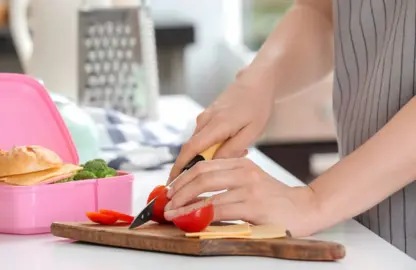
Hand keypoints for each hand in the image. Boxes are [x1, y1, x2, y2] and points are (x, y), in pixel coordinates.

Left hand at [163, 158, 318, 236]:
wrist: (305, 208)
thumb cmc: (274, 199)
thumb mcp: (250, 182)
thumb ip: (227, 183)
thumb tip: (196, 194)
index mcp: (241, 163)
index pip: (203, 166)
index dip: (183, 178)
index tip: (170, 190)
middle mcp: (243, 171)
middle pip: (201, 175)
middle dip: (179, 190)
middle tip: (166, 202)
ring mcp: (248, 187)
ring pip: (207, 193)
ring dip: (185, 204)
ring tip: (172, 213)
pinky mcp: (253, 205)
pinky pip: (220, 209)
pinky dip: (201, 214)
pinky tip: (192, 220)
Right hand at [167, 70, 273, 182]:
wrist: (257, 81)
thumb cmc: (257, 105)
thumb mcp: (252, 132)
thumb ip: (233, 149)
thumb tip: (215, 165)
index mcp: (215, 125)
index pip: (190, 150)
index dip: (179, 167)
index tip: (172, 182)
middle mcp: (205, 121)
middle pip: (190, 149)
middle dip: (190, 167)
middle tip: (200, 181)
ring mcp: (205, 117)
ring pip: (198, 143)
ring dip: (208, 155)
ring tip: (235, 154)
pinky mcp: (208, 115)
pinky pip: (204, 135)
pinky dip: (212, 145)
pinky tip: (232, 144)